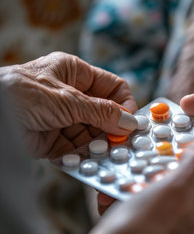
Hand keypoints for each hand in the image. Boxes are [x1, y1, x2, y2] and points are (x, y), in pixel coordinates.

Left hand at [0, 52, 137, 158]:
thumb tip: (129, 122)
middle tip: (122, 144)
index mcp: (74, 73)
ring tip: (105, 155)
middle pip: (103, 113)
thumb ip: (100, 112)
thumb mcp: (67, 100)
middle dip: (112, 129)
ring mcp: (62, 118)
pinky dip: (82, 156)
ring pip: (91, 133)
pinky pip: (76, 149)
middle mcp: (70, 95)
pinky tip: (87, 161)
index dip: (124, 103)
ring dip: (98, 145)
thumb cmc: (21, 93)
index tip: (132, 123)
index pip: (111, 87)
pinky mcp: (53, 140)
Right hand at [70, 142, 193, 233]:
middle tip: (159, 154)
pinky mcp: (155, 233)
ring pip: (169, 191)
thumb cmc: (141, 233)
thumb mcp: (174, 190)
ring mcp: (177, 231)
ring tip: (131, 175)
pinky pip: (150, 204)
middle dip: (174, 164)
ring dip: (149, 178)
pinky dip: (135, 194)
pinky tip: (118, 192)